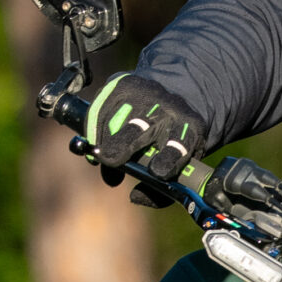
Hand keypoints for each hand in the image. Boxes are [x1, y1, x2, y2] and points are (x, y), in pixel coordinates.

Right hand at [81, 71, 207, 179]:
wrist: (176, 93)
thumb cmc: (172, 140)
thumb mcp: (178, 163)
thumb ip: (160, 189)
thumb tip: (134, 197)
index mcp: (188, 129)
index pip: (180, 143)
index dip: (168, 158)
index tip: (158, 173)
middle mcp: (167, 109)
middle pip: (143, 127)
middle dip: (126, 144)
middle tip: (112, 160)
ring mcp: (144, 95)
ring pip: (118, 118)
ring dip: (106, 138)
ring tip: (100, 156)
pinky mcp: (124, 84)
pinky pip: (101, 107)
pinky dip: (94, 128)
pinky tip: (95, 142)